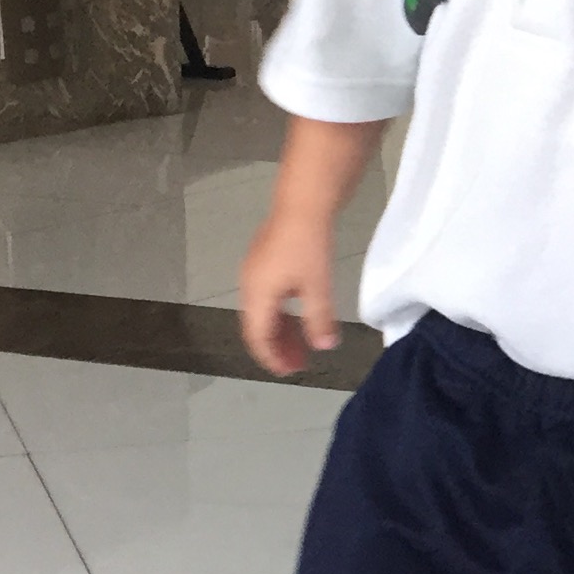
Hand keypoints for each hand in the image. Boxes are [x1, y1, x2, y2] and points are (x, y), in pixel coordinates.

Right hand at [239, 116, 389, 373]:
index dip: (272, 357)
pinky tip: (298, 314)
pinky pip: (267, 297)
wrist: (301, 203)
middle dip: (276, 347)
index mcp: (258, 295)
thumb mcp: (317, 286)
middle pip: (257, 326)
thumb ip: (319, 319)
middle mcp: (249, 285)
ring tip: (300, 344)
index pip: (258, 337)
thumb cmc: (308, 246)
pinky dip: (280, 312)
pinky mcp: (263, 260)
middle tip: (298, 363)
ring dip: (280, 330)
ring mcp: (254, 271)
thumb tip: (324, 347)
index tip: (290, 371)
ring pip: (262, 311)